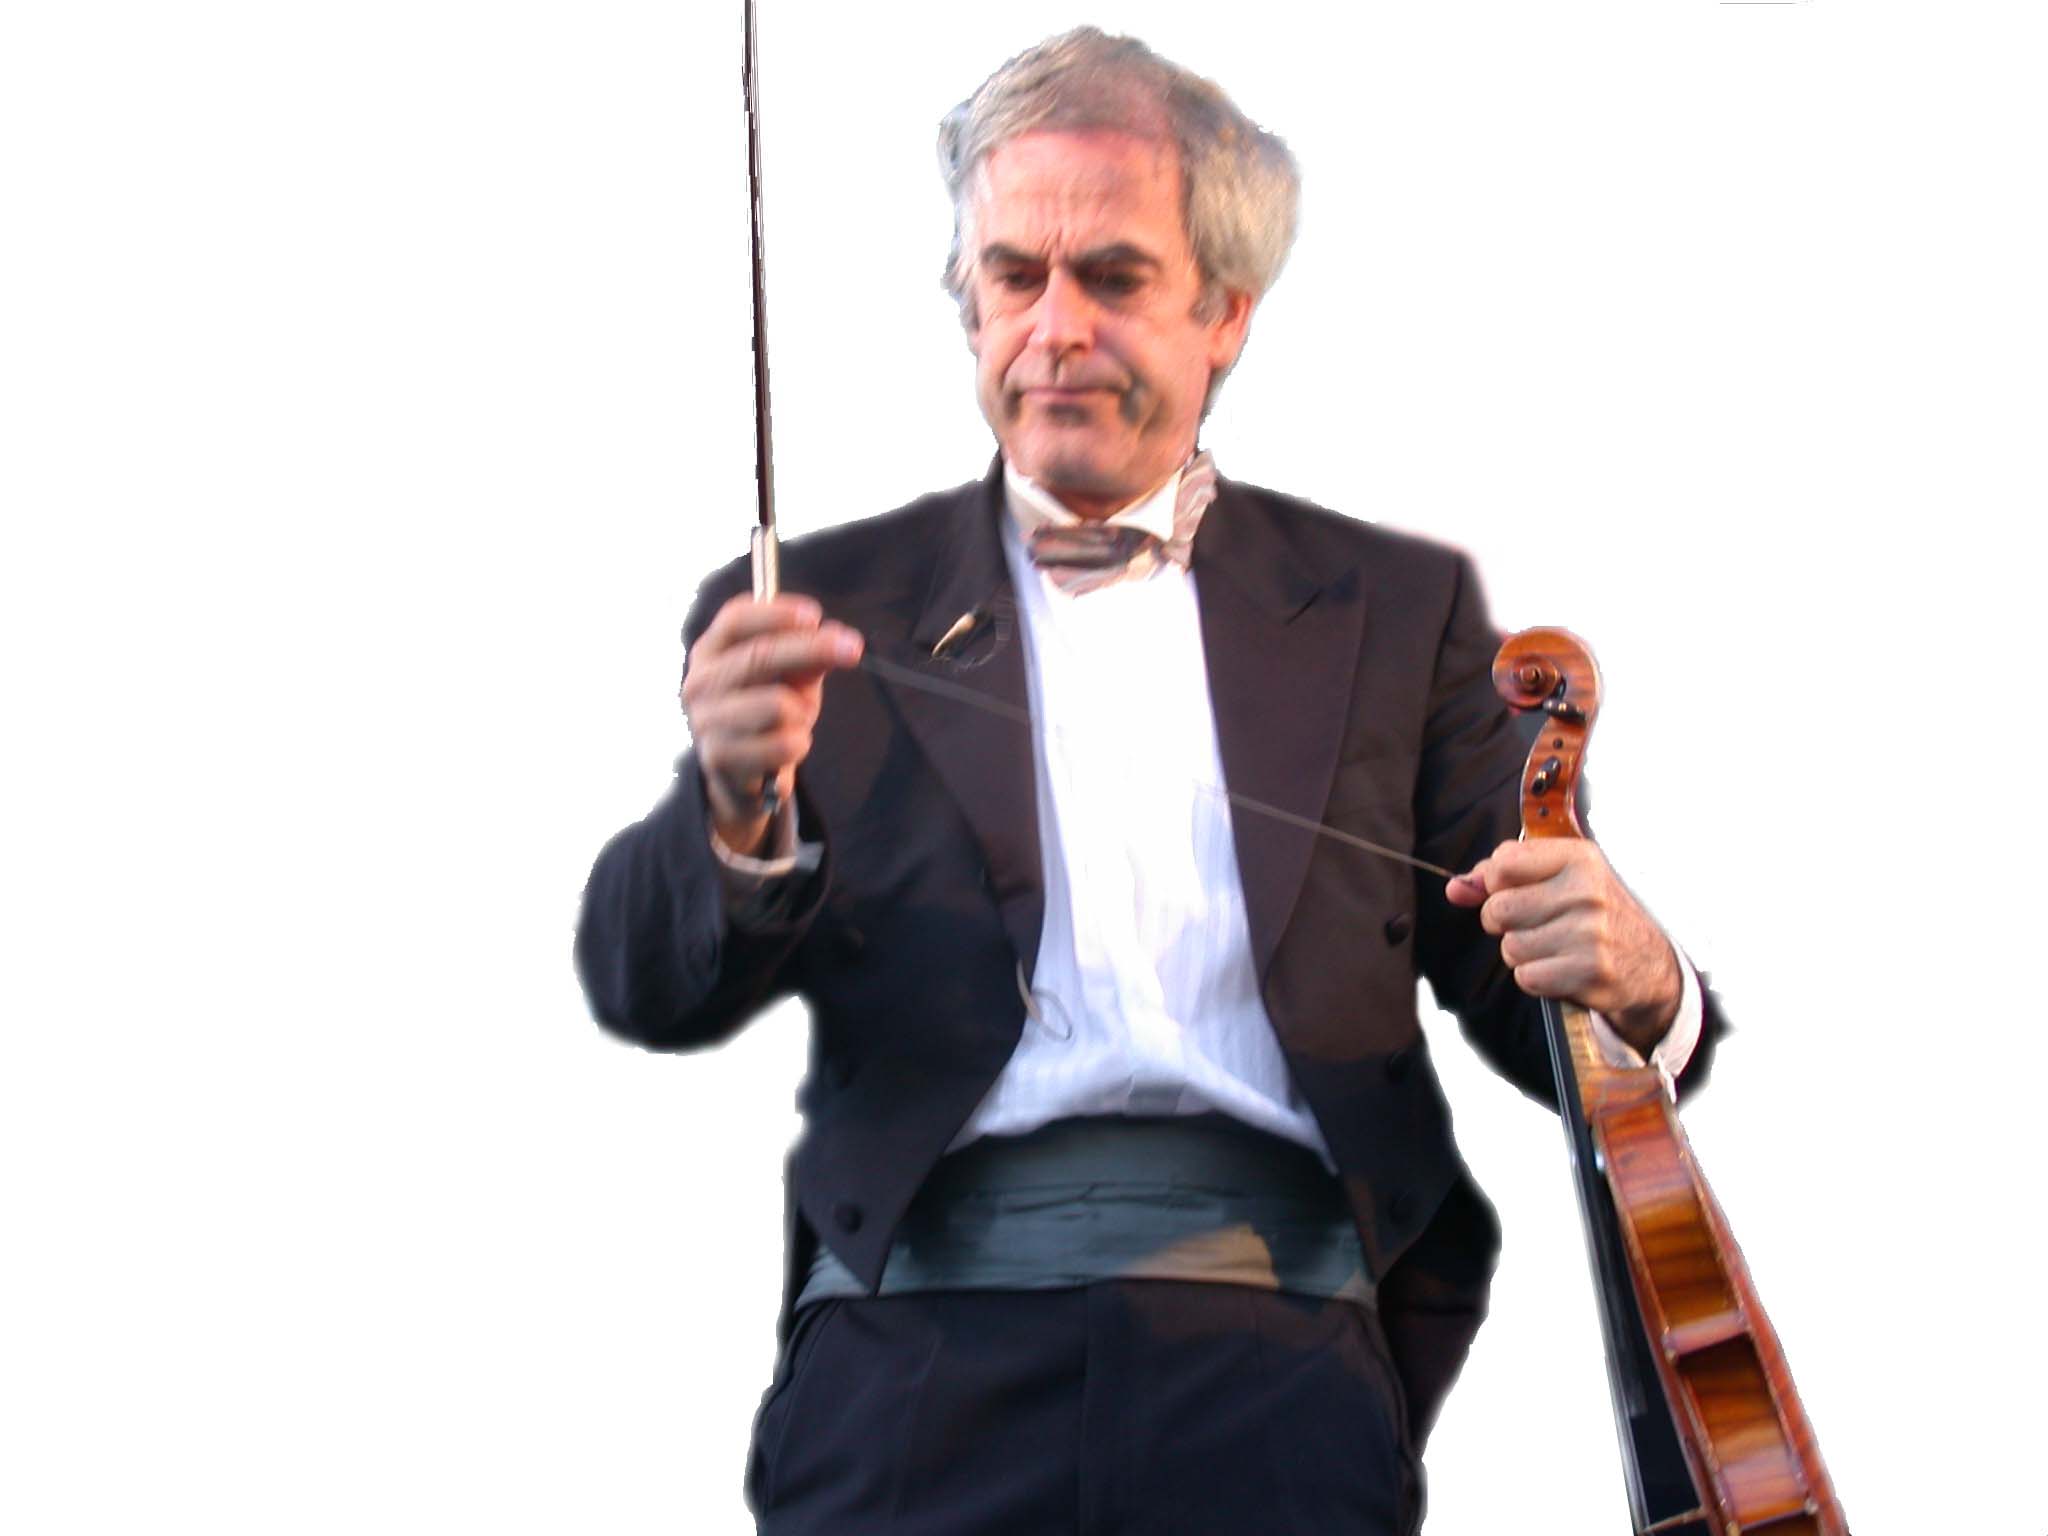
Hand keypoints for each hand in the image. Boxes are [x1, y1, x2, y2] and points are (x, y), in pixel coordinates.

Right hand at [681, 593, 862, 855]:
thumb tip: (837, 637)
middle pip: (761, 655)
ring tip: (795, 722)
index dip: (776, 613)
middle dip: (814, 648)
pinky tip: (787, 748)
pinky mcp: (719, 757)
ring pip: (777, 704)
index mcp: (710, 651)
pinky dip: (798, 745)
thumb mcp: (791, 679)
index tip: (814, 615)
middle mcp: (699, 682)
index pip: (736, 619)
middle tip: (853, 648)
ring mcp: (705, 721)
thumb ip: (809, 658)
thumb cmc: (765, 714)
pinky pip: (783, 744)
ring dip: (801, 714)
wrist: (741, 776)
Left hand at [1444, 840, 1681, 1054]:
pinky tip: (1561, 969)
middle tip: (1535, 926)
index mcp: (1579, 858)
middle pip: (1499, 910)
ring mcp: (1591, 933)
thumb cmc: (1594, 915)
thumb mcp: (1559, 879)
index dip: (1496, 884)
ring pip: (1510, 947)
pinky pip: (1527, 977)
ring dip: (1522, 954)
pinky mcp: (1590, 973)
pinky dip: (1536, 978)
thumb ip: (1501, 878)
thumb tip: (1455, 889)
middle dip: (1505, 924)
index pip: (1502, 863)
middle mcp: (1587, 892)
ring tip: (1553, 948)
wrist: (1649, 965)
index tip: (1516, 892)